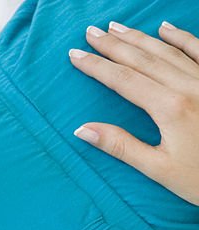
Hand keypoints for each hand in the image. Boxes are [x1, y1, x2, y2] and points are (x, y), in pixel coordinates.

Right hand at [70, 20, 198, 204]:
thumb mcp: (157, 169)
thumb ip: (121, 146)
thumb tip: (82, 130)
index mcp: (170, 108)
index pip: (124, 80)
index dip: (97, 67)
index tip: (75, 55)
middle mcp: (188, 87)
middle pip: (143, 60)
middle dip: (114, 45)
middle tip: (91, 32)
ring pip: (168, 51)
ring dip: (140, 37)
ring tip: (117, 27)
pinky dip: (182, 37)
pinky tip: (165, 28)